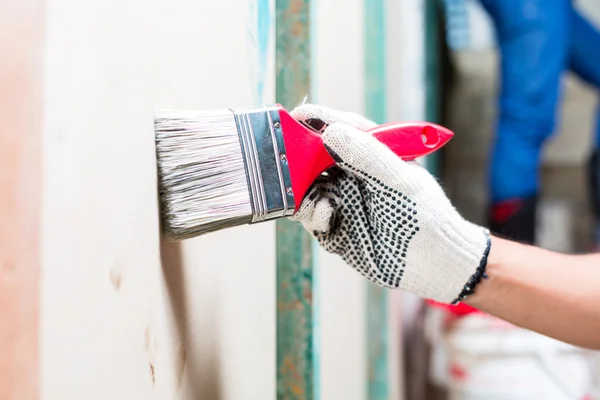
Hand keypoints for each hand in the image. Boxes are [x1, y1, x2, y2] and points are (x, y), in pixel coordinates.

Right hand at [290, 103, 490, 303]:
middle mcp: (352, 173)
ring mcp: (341, 198)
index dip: (317, 120)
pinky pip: (310, 214)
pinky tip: (327, 217)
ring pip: (307, 186)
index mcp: (372, 153)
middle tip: (288, 163)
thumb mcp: (400, 182)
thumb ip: (368, 156)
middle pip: (315, 156)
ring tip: (317, 199)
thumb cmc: (425, 216)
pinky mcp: (333, 226)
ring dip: (303, 189)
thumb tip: (332, 132)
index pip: (341, 128)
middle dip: (300, 158)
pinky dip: (311, 213)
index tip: (295, 116)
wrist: (432, 265)